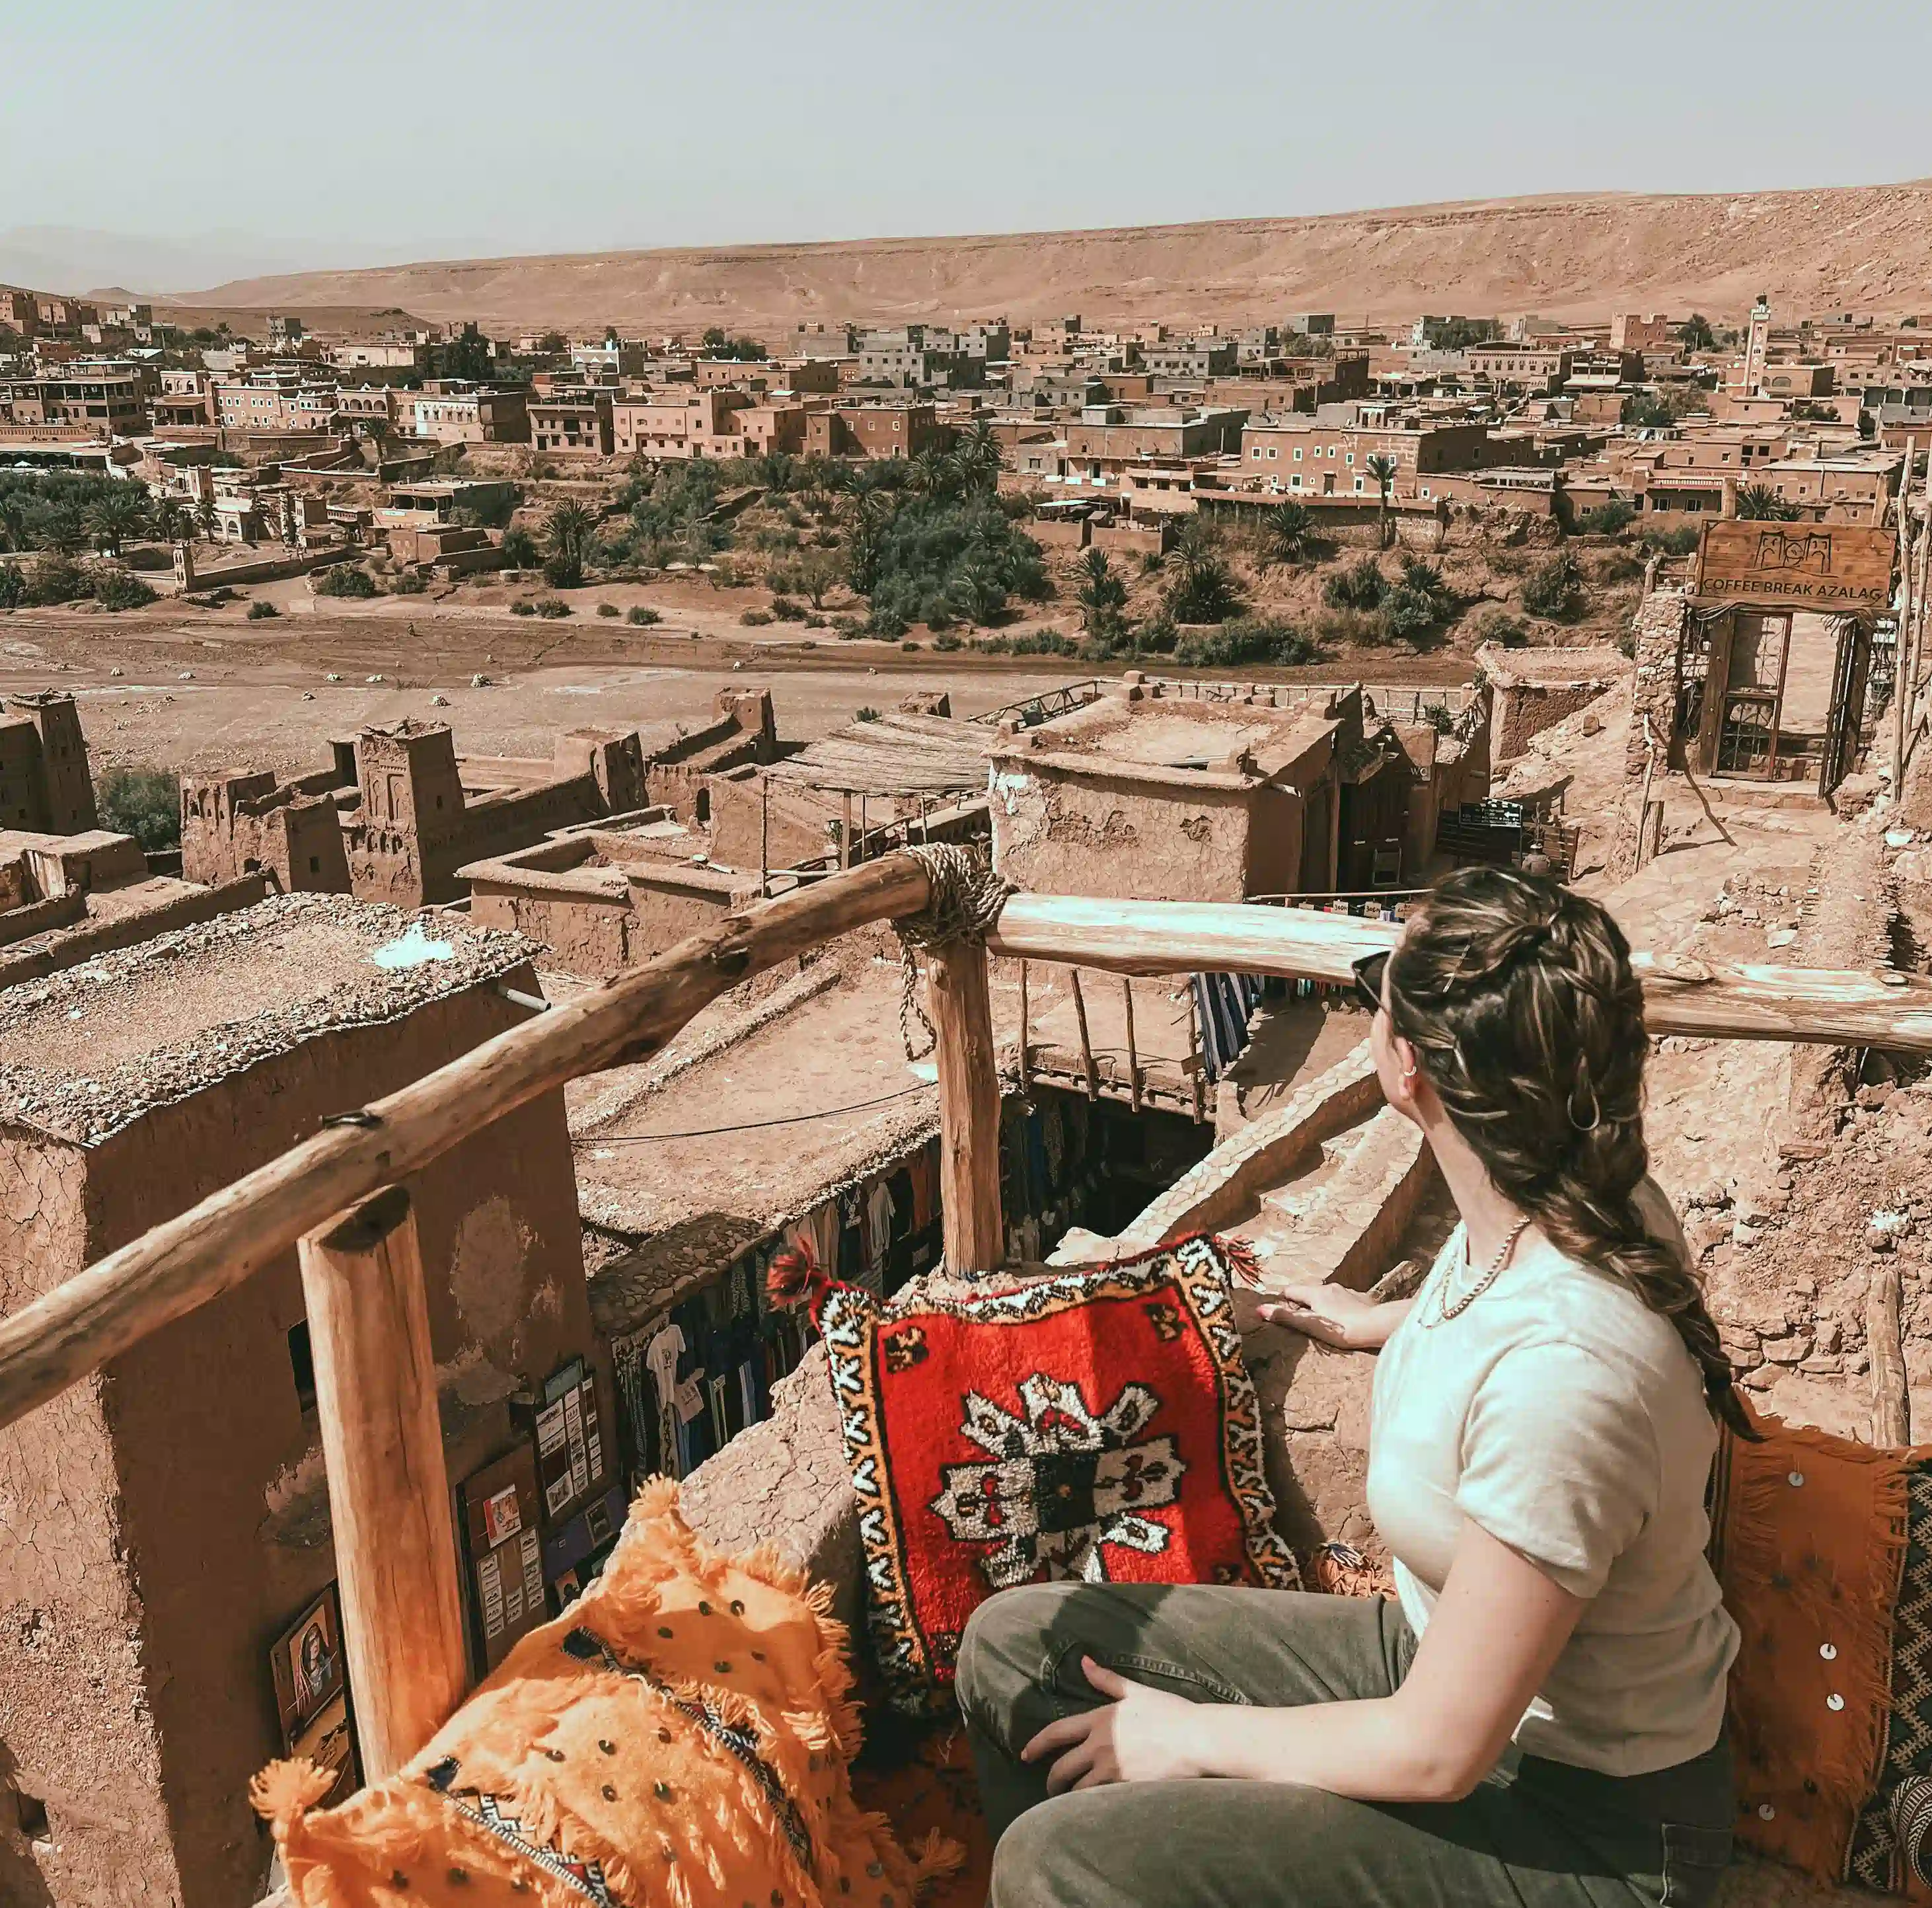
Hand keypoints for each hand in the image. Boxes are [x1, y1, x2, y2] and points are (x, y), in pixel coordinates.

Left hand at [1020, 1657, 1210, 1792]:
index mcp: (1100, 1719)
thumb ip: (1107, 1680)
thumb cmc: (1170, 1712)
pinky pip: (1098, 1801)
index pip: (1057, 1732)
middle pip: (1062, 1767)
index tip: (1025, 1754)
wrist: (1196, 1738)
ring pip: (1078, 1788)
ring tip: (1068, 1799)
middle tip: (1049, 1785)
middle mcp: (1101, 1745)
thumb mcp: (1136, 1692)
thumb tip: (1084, 1661)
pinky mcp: (1126, 1788)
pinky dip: (1089, 1804)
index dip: (1037, 1744)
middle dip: (1051, 1779)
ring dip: (1069, 1795)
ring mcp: (1112, 1769)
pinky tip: (1089, 1808)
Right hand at [1256, 1283, 1394, 1350]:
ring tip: (1325, 1322)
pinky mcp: (1363, 1299)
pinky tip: (1346, 1321)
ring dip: (1324, 1306)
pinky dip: (1341, 1308)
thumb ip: (1286, 1317)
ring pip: (1329, 1296)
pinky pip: (1346, 1301)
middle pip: (1310, 1293)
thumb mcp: (1310, 1325)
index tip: (1283, 1313)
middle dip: (1304, 1304)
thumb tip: (1260, 1309)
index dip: (1284, 1301)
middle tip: (1303, 1320)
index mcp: (1315, 1292)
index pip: (1291, 1290)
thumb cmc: (1342, 1329)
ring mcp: (1348, 1292)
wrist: (1378, 1326)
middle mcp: (1330, 1287)